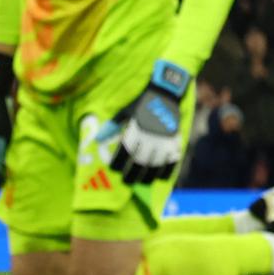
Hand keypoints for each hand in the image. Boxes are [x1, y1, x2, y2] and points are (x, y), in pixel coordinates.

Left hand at [96, 61, 188, 184]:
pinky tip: (161, 177)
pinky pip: (172, 159)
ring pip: (156, 164)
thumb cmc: (143, 101)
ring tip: (143, 182)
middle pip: (139, 162)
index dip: (118, 163)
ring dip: (149, 175)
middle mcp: (149, 137)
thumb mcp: (126, 111)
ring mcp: (164, 140)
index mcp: (135, 130)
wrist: (166, 92)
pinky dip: (167, 170)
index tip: (114, 169)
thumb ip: (112, 126)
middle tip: (127, 182)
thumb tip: (98, 139)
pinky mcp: (175, 140)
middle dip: (132, 174)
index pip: (124, 152)